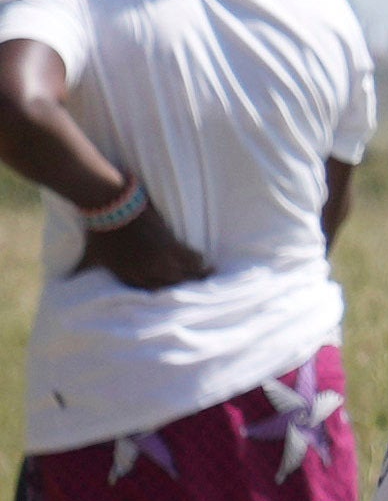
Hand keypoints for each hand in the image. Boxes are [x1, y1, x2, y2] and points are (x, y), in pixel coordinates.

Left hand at [80, 199, 210, 293]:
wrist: (109, 205)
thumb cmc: (98, 228)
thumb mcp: (90, 254)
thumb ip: (82, 268)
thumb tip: (65, 279)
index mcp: (126, 275)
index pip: (147, 292)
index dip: (162, 294)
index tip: (171, 296)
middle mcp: (144, 272)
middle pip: (169, 286)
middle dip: (182, 288)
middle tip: (195, 291)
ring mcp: (158, 260)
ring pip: (183, 275)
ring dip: (196, 277)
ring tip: (208, 276)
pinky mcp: (169, 245)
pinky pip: (189, 258)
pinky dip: (197, 261)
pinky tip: (206, 263)